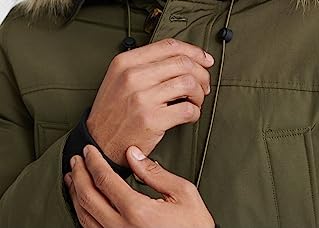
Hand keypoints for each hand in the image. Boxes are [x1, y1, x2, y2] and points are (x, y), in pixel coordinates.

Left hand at [65, 144, 214, 227]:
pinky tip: (83, 202)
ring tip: (73, 178)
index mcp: (138, 211)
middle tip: (76, 160)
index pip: (105, 180)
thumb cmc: (194, 226)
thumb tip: (134, 155)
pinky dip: (82, 212)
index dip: (94, 162)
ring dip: (75, 194)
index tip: (89, 150)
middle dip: (79, 175)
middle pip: (88, 198)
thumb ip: (155, 173)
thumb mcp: (183, 193)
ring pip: (84, 216)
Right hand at [87, 38, 213, 165]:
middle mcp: (133, 76)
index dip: (193, 51)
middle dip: (201, 73)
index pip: (169, 46)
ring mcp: (142, 98)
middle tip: (204, 84)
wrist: (98, 144)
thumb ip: (146, 64)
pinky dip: (195, 112)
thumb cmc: (112, 111)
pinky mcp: (151, 120)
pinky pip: (187, 109)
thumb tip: (184, 58)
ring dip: (199, 93)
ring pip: (189, 83)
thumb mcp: (119, 78)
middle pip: (183, 63)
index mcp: (126, 62)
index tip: (205, 59)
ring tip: (196, 100)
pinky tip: (189, 115)